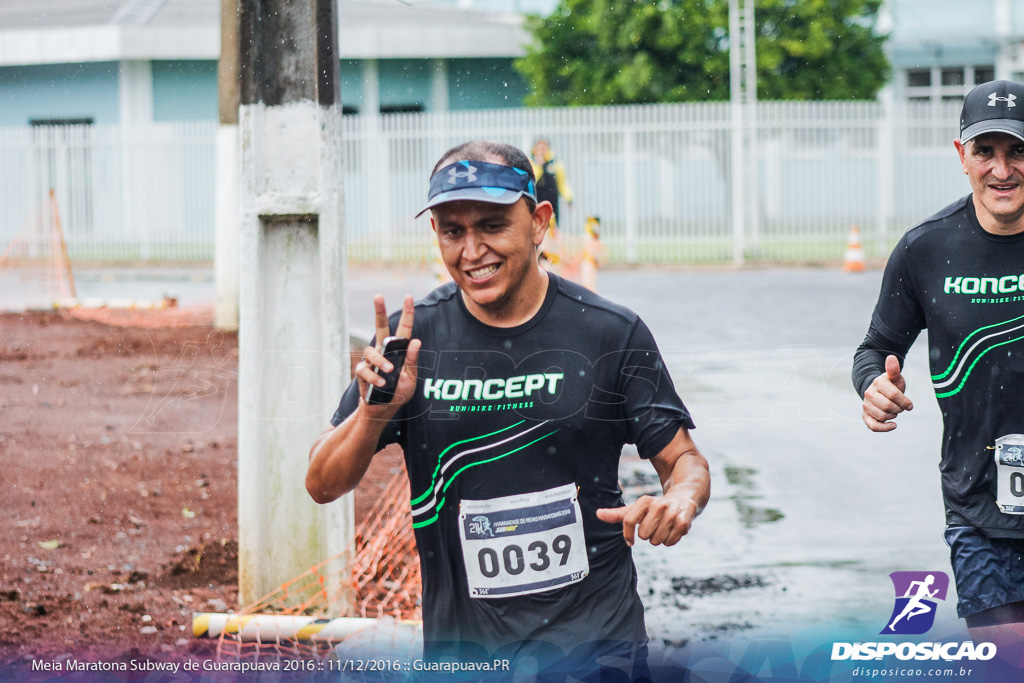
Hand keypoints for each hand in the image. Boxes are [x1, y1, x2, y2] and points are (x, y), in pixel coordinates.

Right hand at [354, 295, 420, 415]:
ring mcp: (372, 361)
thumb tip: (416, 341)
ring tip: (389, 372)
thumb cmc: (399, 393)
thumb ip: (412, 361)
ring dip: (381, 361)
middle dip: (379, 311)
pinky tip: (381, 385)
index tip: (408, 297)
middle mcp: (384, 351)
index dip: (407, 313)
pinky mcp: (362, 372)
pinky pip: (365, 369)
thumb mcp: (411, 379)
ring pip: (372, 351)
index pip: (403, 329)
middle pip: (380, 327)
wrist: (384, 410)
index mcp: (399, 351)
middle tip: (378, 296)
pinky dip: (374, 377)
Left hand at [596, 495, 697, 546]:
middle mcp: (658, 505)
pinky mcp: (683, 523)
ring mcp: (671, 514)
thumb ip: (617, 514)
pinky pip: (669, 542)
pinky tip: (672, 530)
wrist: (682, 501)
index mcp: (644, 501)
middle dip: (647, 535)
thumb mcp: (636, 509)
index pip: (628, 521)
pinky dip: (669, 541)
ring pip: (656, 541)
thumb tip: (598, 514)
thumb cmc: (653, 508)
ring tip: (663, 528)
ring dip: (658, 539)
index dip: (627, 535)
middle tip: (653, 527)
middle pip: (643, 535)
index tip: (630, 541)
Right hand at [862, 354, 913, 431]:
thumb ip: (894, 369)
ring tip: (894, 412)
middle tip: (901, 407)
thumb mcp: (895, 377)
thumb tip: (891, 358)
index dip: (905, 402)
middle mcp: (869, 394)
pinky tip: (893, 425)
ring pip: (883, 416)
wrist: (878, 392)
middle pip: (888, 407)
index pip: (894, 395)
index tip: (910, 405)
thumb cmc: (891, 385)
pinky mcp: (865, 415)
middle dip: (899, 409)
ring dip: (893, 416)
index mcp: (877, 383)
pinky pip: (873, 426)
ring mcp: (866, 405)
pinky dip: (884, 428)